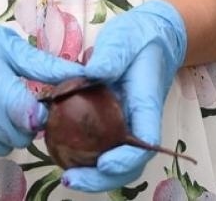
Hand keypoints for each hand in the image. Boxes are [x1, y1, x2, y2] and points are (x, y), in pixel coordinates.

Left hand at [64, 0, 187, 192]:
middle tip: (70, 179)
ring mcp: (126, 125)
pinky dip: (85, 158)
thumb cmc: (140, 38)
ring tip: (66, 176)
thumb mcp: (125, 38)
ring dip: (93, 176)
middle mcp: (138, 121)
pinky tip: (63, 156)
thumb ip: (111, 55)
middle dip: (102, 179)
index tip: (103, 164)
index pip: (144, 142)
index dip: (125, 159)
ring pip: (116, 163)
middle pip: (129, 164)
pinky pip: (102, 147)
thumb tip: (92, 72)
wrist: (152, 36)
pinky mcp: (113, 124)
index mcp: (146, 103)